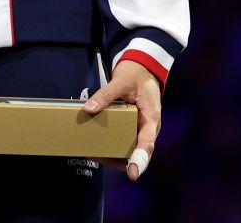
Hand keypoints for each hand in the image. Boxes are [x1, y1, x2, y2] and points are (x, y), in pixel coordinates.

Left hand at [83, 60, 160, 180]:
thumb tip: (89, 108)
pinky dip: (112, 142)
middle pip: (136, 151)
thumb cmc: (137, 75)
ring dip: (113, 152)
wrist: (143, 67)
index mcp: (151, 118)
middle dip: (118, 158)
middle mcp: (147, 128)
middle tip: (97, 156)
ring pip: (128, 147)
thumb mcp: (121, 81)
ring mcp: (140, 128)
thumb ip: (105, 95)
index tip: (132, 173)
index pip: (147, 144)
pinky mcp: (133, 126)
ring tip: (92, 151)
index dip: (139, 160)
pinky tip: (97, 142)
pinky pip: (123, 139)